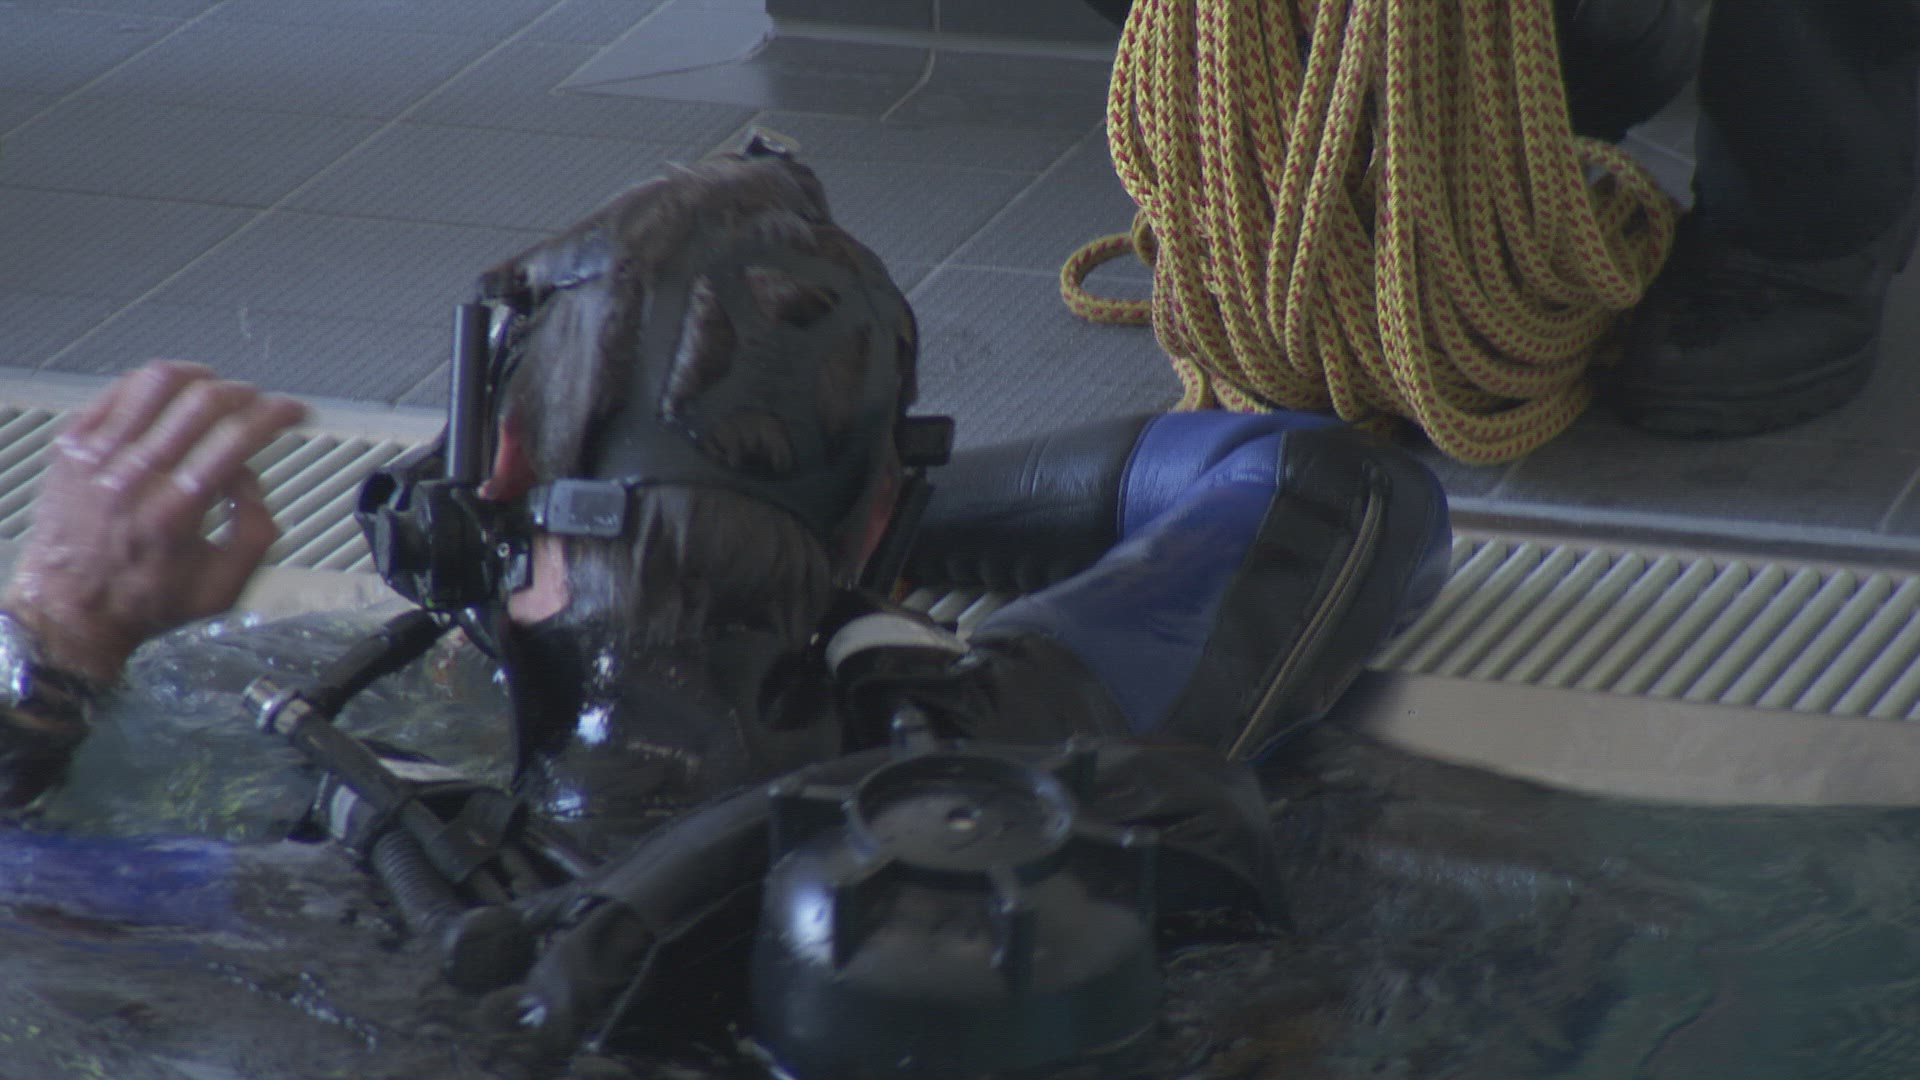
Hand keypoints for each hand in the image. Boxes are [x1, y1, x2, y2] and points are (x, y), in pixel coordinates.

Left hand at [2, 362, 308, 682]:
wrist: (68, 610)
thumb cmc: (143, 601)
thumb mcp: (222, 589)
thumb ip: (256, 534)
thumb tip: (253, 483)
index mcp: (176, 510)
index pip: (238, 437)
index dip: (277, 414)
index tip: (294, 412)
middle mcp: (135, 475)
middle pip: (203, 402)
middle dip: (246, 395)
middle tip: (260, 403)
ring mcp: (98, 455)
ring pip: (157, 382)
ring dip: (199, 378)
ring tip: (215, 389)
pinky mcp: (73, 445)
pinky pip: (118, 391)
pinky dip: (152, 385)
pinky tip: (170, 395)